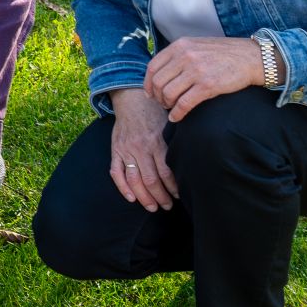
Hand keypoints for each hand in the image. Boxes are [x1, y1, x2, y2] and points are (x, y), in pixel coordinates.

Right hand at [110, 88, 178, 211]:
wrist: (132, 99)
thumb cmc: (155, 112)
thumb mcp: (169, 124)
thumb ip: (175, 142)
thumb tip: (191, 161)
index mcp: (157, 142)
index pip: (166, 172)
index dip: (173, 188)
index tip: (180, 196)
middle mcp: (141, 147)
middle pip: (151, 180)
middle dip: (160, 197)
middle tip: (168, 206)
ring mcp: (126, 150)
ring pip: (134, 180)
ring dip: (144, 197)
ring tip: (153, 207)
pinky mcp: (115, 150)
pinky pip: (116, 172)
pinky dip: (122, 187)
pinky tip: (131, 198)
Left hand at [143, 36, 264, 121]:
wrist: (251, 58)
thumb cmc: (223, 54)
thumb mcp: (196, 46)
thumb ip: (178, 55)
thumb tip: (159, 73)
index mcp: (180, 46)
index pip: (152, 67)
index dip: (148, 83)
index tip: (151, 93)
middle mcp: (185, 56)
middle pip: (158, 82)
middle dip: (157, 96)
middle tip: (163, 103)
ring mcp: (196, 70)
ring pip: (168, 93)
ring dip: (167, 105)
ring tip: (171, 108)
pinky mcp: (207, 85)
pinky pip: (183, 104)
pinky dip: (177, 113)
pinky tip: (177, 117)